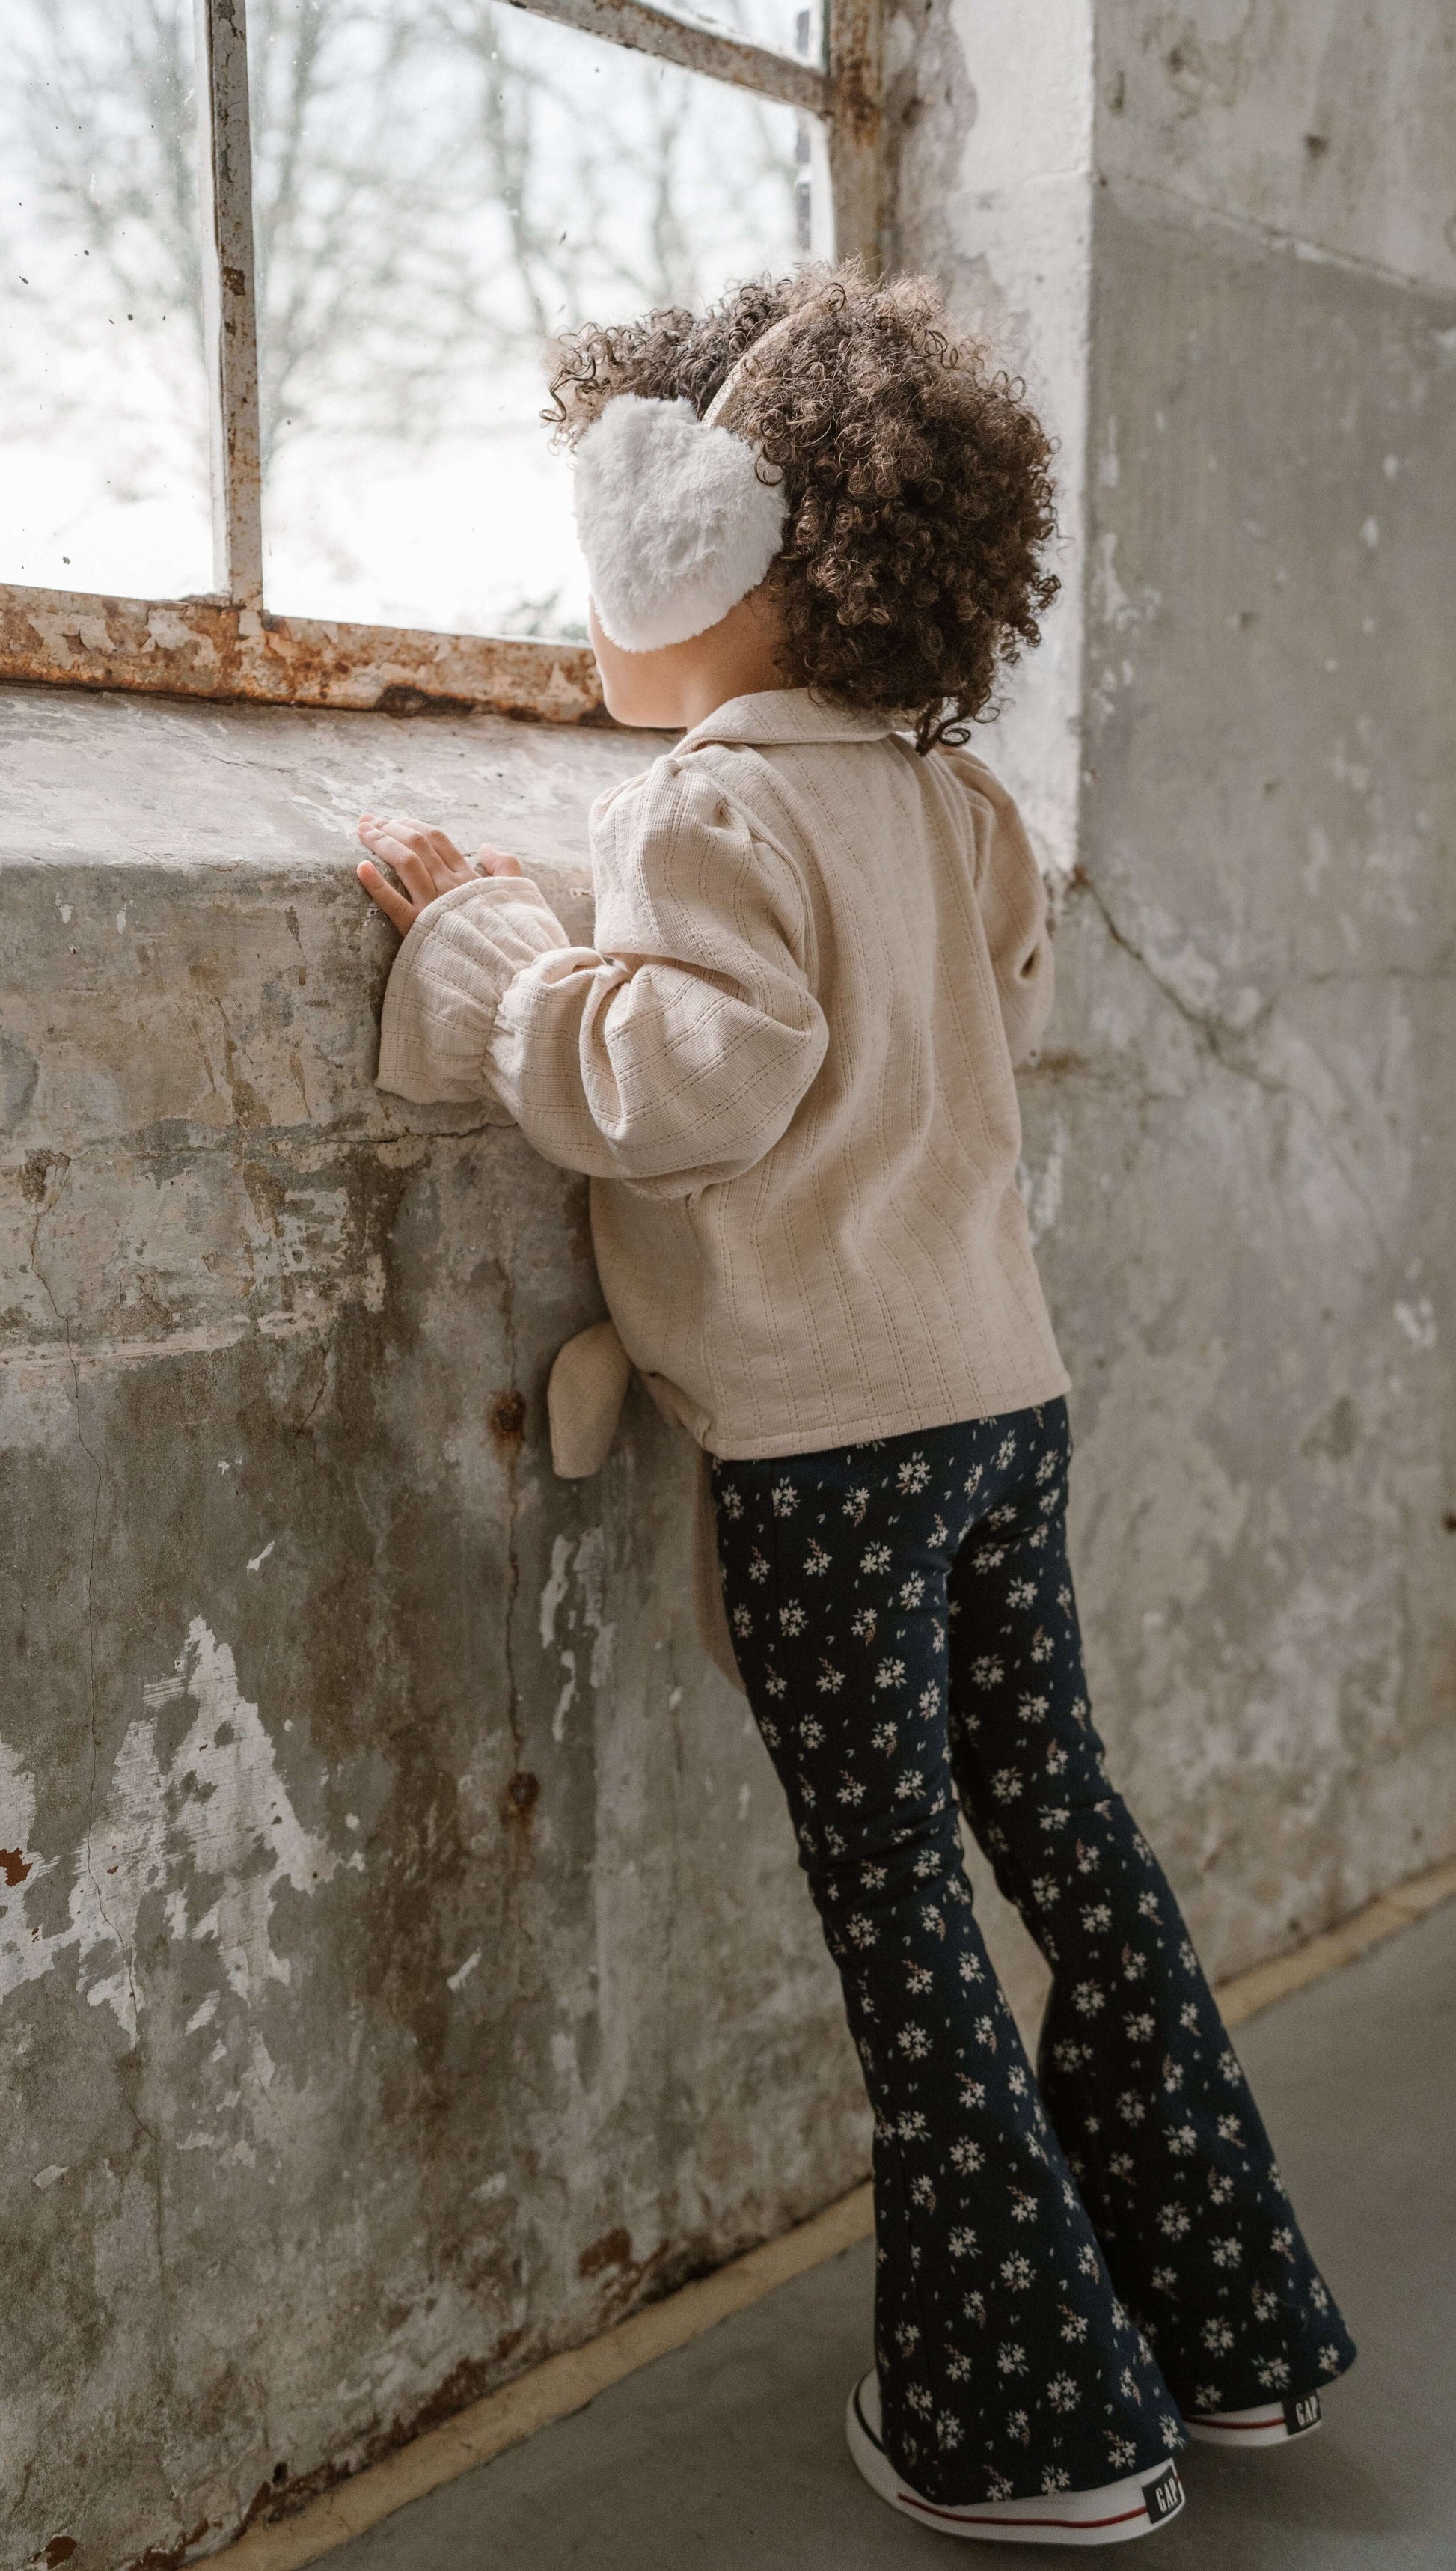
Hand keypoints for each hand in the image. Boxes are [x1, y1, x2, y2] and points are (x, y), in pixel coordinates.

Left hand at [356, 813, 523, 934]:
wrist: (505, 972)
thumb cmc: (510, 937)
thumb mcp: (518, 896)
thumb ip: (505, 867)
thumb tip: (485, 846)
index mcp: (469, 878)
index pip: (438, 840)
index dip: (413, 825)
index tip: (395, 819)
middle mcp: (450, 886)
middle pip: (417, 844)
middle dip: (390, 826)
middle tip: (368, 819)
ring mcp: (434, 906)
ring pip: (406, 862)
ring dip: (381, 842)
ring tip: (362, 831)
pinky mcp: (419, 929)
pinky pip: (394, 903)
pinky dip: (376, 884)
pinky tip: (361, 867)